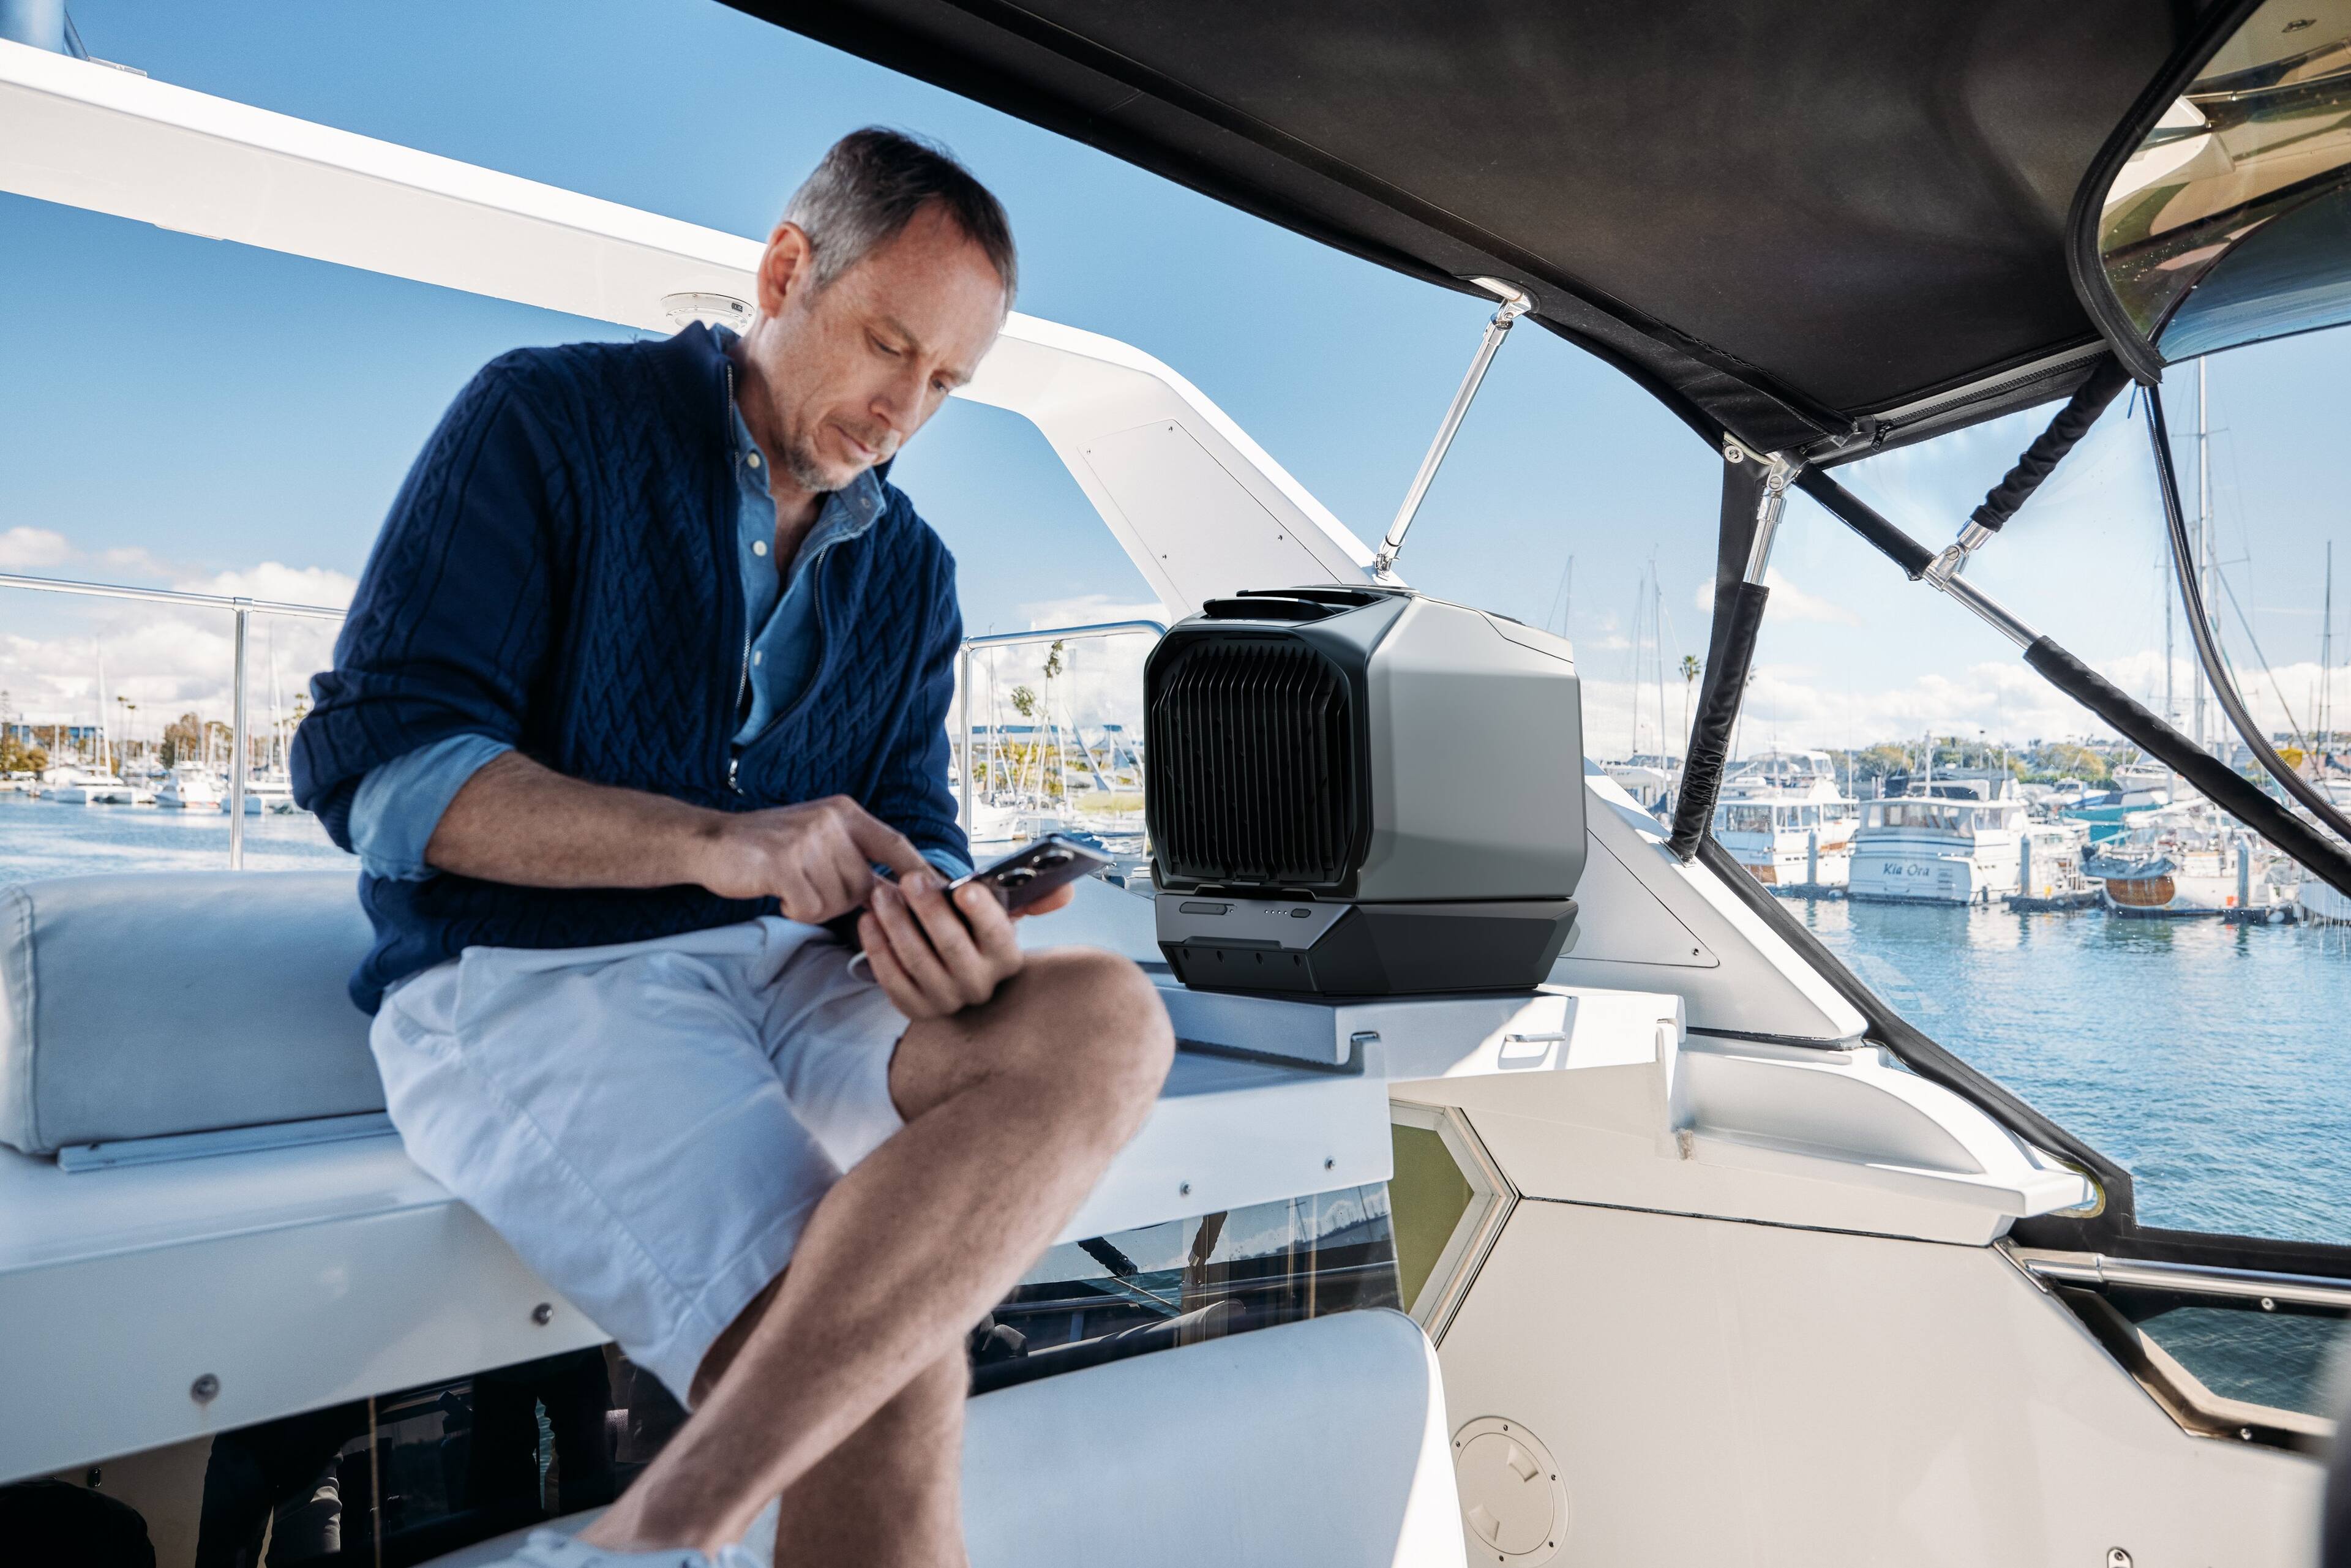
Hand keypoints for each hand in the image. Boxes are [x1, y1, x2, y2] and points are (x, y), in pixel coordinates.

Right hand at [692, 795, 927, 922]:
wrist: (713, 842)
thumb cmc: (770, 847)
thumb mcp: (820, 838)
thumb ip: (857, 858)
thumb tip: (902, 892)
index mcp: (846, 812)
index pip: (897, 844)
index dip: (920, 872)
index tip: (940, 895)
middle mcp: (832, 820)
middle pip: (865, 885)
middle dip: (842, 901)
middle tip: (811, 890)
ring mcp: (808, 839)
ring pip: (839, 901)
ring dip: (816, 906)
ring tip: (792, 888)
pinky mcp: (784, 862)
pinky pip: (810, 907)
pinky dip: (796, 911)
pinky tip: (780, 896)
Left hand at [858, 870, 1030, 1019]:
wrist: (949, 967)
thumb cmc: (974, 931)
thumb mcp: (1002, 914)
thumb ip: (1032, 898)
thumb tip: (1066, 891)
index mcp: (1007, 959)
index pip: (998, 936)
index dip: (982, 912)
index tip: (964, 888)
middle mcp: (980, 986)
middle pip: (952, 946)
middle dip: (930, 910)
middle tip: (910, 879)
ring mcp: (946, 1001)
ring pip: (918, 961)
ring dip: (897, 924)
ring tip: (881, 893)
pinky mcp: (915, 1009)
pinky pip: (892, 980)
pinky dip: (877, 949)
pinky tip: (867, 921)